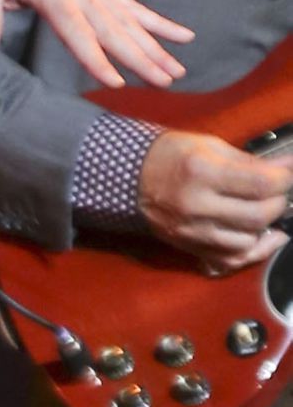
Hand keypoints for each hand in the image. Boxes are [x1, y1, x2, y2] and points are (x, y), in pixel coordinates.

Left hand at [0, 0, 192, 88]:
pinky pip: (131, 5)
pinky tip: (183, 35)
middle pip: (113, 29)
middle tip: (166, 83)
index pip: (76, 31)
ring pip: (129, 20)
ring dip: (156, 46)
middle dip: (140, 58)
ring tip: (179, 71)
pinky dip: (157, 21)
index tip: (116, 81)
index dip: (95, 57)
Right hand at [138, 130, 292, 271]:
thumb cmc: (170, 156)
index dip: (283, 179)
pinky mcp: (191, 248)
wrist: (129, 178)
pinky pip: (233, 260)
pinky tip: (262, 237)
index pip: (261, 184)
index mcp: (201, 172)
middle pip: (259, 215)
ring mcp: (193, 231)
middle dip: (277, 202)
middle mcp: (197, 205)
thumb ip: (249, 160)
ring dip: (265, 226)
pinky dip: (254, 251)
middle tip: (275, 191)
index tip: (285, 173)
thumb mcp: (208, 146)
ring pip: (249, 241)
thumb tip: (286, 167)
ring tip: (262, 210)